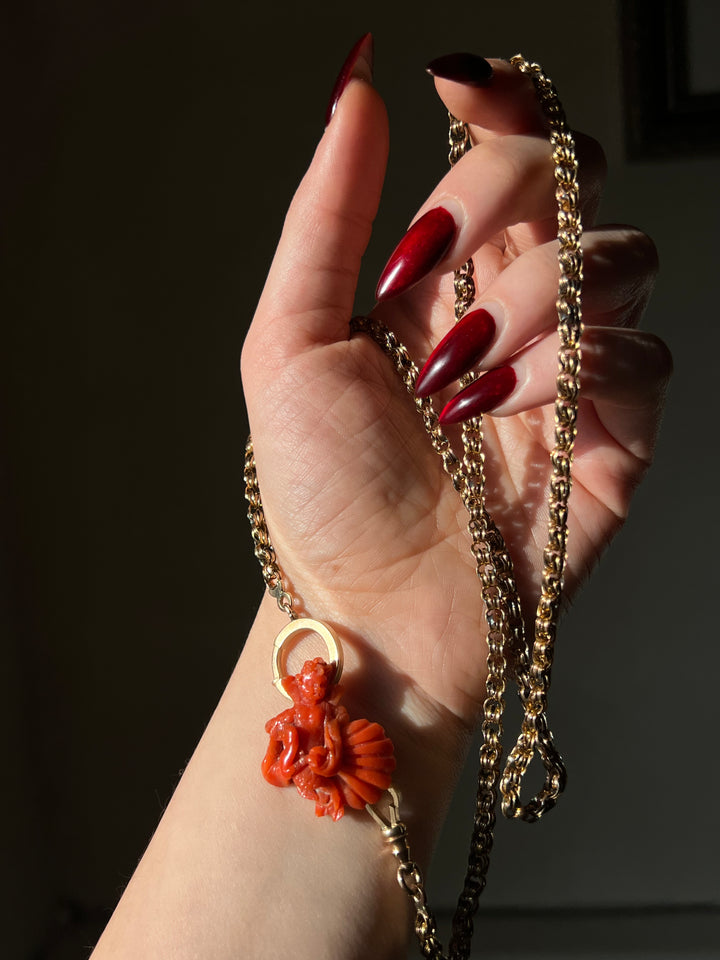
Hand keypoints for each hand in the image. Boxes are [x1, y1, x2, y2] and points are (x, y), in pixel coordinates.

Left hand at [241, 49, 669, 742]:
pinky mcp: (616, 432)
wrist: (371, 612)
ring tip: (460, 372)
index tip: (454, 81)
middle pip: (571, 177)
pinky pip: (640, 353)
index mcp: (440, 282)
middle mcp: (513, 309)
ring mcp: (570, 368)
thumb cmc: (323, 494)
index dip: (494, 101)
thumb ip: (324, 216)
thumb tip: (355, 88)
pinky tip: (503, 413)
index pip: (498, 152)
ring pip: (619, 256)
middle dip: (506, 187)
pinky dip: (573, 367)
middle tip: (433, 255)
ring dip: (535, 294)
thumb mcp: (290, 346)